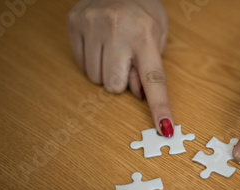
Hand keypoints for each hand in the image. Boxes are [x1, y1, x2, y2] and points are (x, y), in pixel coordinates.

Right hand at [67, 0, 174, 136]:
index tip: (165, 127)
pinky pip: (80, 64)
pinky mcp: (74, 23)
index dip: (160, 106)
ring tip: (112, 49)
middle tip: (125, 61)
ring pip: (95, 78)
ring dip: (105, 72)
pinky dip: (91, 61)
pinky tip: (99, 44)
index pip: (154, 79)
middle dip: (121, 82)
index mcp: (144, 33)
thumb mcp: (158, 34)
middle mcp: (117, 28)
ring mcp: (92, 25)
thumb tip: (137, 95)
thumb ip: (150, 66)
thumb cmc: (142, 11)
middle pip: (115, 86)